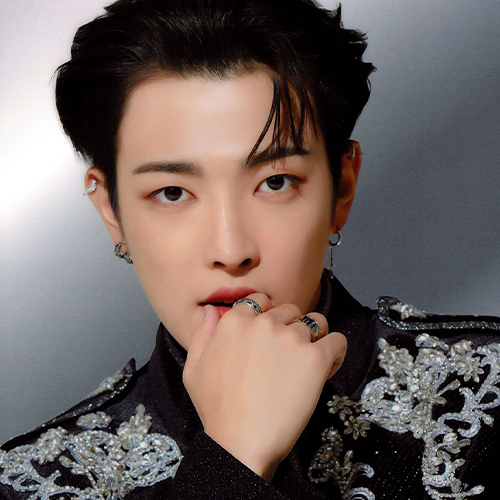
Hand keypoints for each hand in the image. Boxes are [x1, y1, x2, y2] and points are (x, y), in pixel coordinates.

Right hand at [183, 293, 346, 481]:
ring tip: (309, 361)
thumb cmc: (216, 410)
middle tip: (289, 356)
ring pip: (315, 322)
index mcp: (236, 320)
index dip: (268, 318)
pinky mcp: (315, 357)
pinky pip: (337, 340)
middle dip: (291, 327)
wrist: (240, 442)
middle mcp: (264, 322)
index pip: (261, 301)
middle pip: (289, 310)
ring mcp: (291, 338)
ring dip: (314, 337)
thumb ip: (203, 332)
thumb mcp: (194, 368)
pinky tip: (327, 366)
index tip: (271, 338)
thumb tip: (212, 310)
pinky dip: (336, 351)